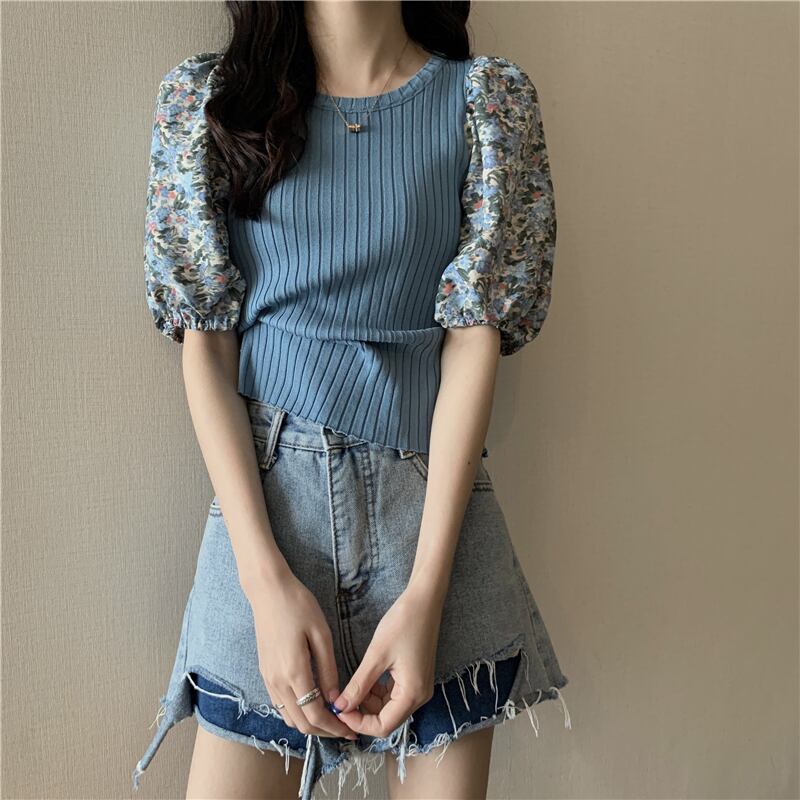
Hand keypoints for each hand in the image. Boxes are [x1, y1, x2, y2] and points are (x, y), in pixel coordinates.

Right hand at [246, 568, 357, 739]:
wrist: (268, 591)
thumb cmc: (298, 606)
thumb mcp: (321, 635)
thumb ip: (328, 670)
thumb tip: (334, 699)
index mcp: (294, 672)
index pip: (314, 715)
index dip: (334, 728)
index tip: (351, 730)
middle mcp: (277, 682)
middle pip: (301, 723)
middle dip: (324, 731)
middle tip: (346, 729)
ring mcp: (268, 679)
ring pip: (289, 717)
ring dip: (310, 724)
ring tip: (332, 719)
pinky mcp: (265, 673)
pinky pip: (280, 704)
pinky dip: (297, 712)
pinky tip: (312, 704)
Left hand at [330, 587, 443, 738]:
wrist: (424, 600)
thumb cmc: (402, 623)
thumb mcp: (376, 655)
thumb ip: (359, 685)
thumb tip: (340, 707)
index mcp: (412, 694)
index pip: (383, 726)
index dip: (358, 723)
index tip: (339, 709)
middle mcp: (419, 696)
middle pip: (387, 720)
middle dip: (362, 714)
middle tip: (341, 700)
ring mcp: (419, 687)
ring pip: (389, 708)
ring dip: (368, 703)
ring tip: (350, 688)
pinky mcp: (415, 677)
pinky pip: (394, 695)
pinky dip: (377, 692)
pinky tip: (365, 679)